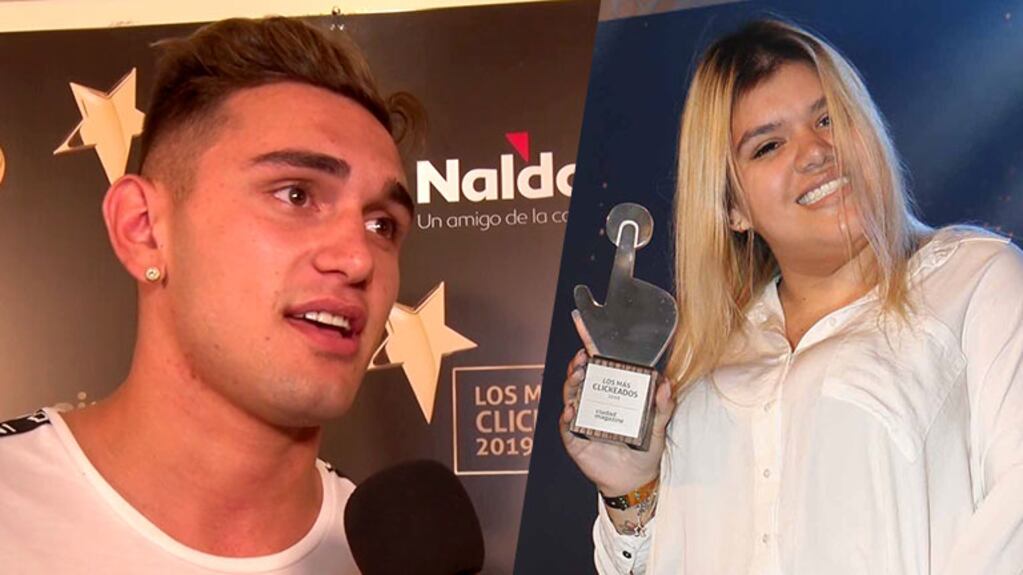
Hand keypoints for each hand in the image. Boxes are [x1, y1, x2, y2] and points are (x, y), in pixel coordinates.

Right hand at [559, 349, 675, 496]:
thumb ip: (663, 407)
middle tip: (583, 358)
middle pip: (580, 379)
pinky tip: (571, 411)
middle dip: (578, 366)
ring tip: (578, 375)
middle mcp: (593, 405)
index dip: (590, 352)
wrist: (636, 480)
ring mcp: (582, 421)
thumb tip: (666, 383)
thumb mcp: (658, 427)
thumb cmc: (645, 451)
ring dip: (572, 384)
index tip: (586, 336)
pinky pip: (567, 427)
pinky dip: (567, 418)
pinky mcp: (575, 440)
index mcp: (611, 396)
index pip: (598, 370)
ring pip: (570, 397)